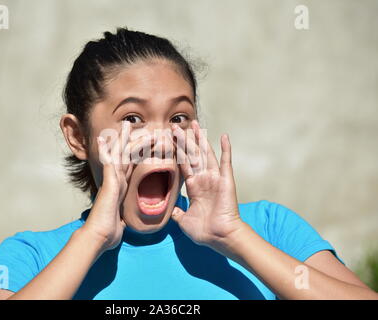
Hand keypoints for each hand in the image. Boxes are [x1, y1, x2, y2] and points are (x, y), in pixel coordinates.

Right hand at [81, 121, 133, 251]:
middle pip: (125, 156)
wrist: (100, 236)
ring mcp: (111, 180)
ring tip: (125, 125)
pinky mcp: (108, 182)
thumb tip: (125, 220)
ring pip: (117, 155)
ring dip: (122, 140)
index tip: (145, 146)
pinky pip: (107, 162)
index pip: (132, 167)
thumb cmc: (109, 231)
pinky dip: (105, 150)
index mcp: (122, 188)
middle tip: (136, 128)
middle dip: (132, 141)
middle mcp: (116, 181)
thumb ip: (124, 215)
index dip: (138, 155)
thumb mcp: (122, 220)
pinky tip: (104, 139)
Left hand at [171, 120, 245, 249]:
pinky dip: (226, 149)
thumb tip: (170, 209)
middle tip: (175, 126)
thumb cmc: (204, 231)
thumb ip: (177, 212)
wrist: (220, 237)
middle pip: (192, 154)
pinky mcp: (226, 180)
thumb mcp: (184, 221)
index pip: (182, 164)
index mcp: (193, 187)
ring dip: (200, 139)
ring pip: (205, 154)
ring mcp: (214, 178)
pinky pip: (226, 162)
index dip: (175, 151)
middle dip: (184, 140)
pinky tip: (223, 136)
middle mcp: (203, 179)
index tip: (168, 140)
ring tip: (195, 124)